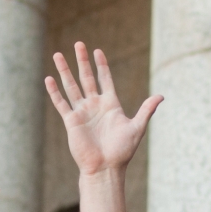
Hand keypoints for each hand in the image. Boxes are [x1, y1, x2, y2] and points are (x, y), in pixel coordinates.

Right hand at [46, 42, 160, 176]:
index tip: (98, 50)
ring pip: (71, 86)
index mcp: (110, 104)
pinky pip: (61, 103)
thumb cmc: (122, 151)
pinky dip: (55, 92)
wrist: (105, 168)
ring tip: (58, 55)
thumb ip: (146, 110)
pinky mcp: (71, 121)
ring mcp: (82, 112)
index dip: (101, 65)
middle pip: (86, 78)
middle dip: (82, 61)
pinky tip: (49, 79)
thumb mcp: (137, 128)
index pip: (105, 79)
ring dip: (65, 71)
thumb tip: (161, 96)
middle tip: (78, 44)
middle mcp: (95, 105)